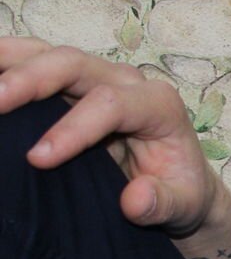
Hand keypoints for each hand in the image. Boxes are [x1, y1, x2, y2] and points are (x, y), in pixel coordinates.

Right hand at [0, 37, 221, 235]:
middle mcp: (125, 80)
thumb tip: (136, 199)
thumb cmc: (180, 191)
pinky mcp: (68, 83)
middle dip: (30, 80)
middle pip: (72, 63)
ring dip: (6, 62)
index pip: (111, 104)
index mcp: (158, 105)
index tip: (38, 159)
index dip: (73, 129)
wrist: (176, 182)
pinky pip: (31, 62)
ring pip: (44, 53)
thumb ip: (163, 204)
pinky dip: (5, 66)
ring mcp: (94, 76)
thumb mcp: (184, 206)